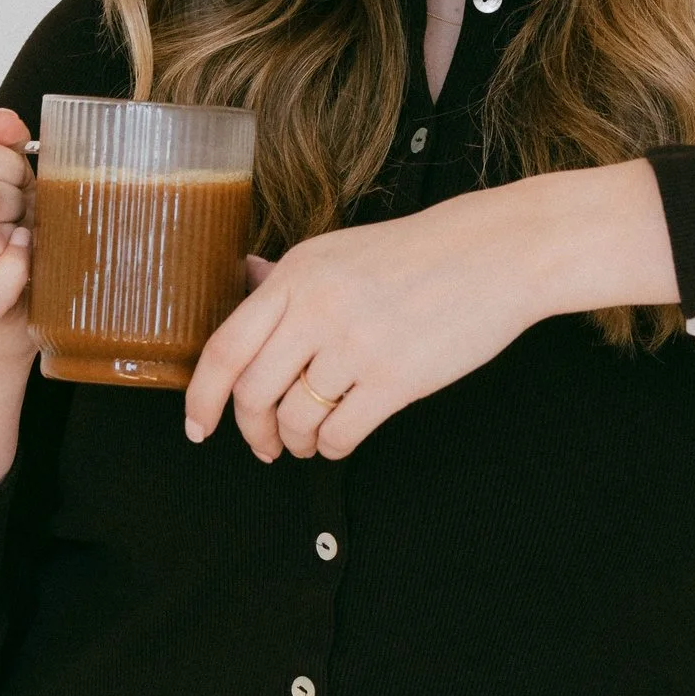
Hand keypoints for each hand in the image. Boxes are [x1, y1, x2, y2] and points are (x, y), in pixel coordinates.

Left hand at [181, 162, 675, 460]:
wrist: (497, 252)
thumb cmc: (421, 251)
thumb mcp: (342, 248)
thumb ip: (290, 275)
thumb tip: (246, 279)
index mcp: (297, 273)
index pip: (225, 347)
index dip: (201, 397)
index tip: (197, 426)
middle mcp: (317, 307)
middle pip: (252, 393)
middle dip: (250, 431)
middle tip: (263, 444)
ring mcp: (356, 345)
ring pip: (294, 419)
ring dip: (294, 442)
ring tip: (306, 439)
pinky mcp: (395, 379)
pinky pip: (339, 434)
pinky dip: (330, 447)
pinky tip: (340, 437)